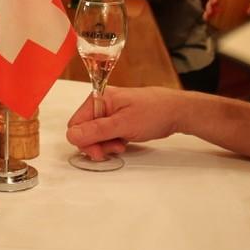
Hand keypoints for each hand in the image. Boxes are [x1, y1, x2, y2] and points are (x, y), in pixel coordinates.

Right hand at [65, 86, 186, 160]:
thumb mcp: (123, 124)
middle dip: (96, 144)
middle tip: (113, 148)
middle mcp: (102, 104)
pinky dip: (112, 142)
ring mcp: (110, 112)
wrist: (176, 111)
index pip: (76, 124)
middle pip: (84, 130)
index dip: (84, 140)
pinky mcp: (117, 120)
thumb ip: (96, 130)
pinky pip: (105, 135)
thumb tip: (73, 135)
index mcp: (99, 98)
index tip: (98, 151)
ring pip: (95, 135)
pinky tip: (123, 143)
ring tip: (121, 145)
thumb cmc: (154, 112)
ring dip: (105, 144)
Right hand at [203, 0, 249, 22]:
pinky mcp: (215, 15)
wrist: (248, 22)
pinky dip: (206, 15)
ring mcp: (218, 6)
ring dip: (208, 5)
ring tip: (211, 11)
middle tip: (216, 1)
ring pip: (210, 2)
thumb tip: (249, 10)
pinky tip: (207, 17)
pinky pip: (207, 13)